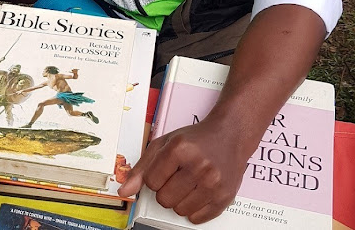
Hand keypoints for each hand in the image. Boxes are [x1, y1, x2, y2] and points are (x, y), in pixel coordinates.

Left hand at [118, 116, 248, 223]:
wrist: (229, 136)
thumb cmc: (195, 139)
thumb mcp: (164, 144)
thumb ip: (142, 168)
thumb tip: (124, 191)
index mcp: (180, 149)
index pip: (151, 182)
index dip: (154, 177)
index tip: (164, 169)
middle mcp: (199, 166)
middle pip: (164, 199)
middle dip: (165, 190)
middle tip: (176, 176)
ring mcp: (213, 183)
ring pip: (179, 210)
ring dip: (179, 200)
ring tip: (188, 183)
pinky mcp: (224, 197)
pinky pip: (197, 218)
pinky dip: (193, 209)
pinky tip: (198, 191)